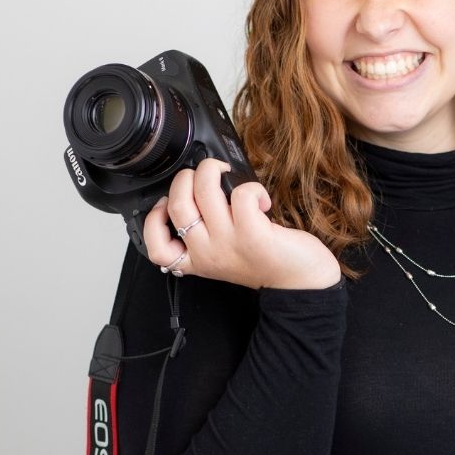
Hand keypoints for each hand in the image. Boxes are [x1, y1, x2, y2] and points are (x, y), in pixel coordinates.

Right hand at [142, 158, 341, 289]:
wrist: (301, 284)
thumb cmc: (267, 262)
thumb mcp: (226, 254)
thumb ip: (207, 233)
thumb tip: (196, 192)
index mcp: (198, 259)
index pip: (156, 248)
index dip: (153, 220)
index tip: (167, 205)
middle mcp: (208, 253)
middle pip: (177, 204)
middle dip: (188, 177)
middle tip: (207, 177)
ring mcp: (229, 243)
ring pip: (205, 190)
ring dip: (215, 170)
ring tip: (230, 175)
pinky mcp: (253, 234)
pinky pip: (240, 194)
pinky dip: (251, 187)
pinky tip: (261, 199)